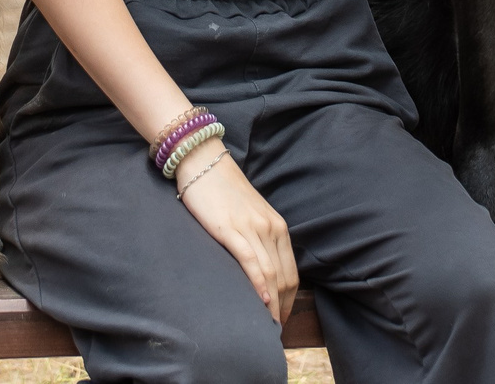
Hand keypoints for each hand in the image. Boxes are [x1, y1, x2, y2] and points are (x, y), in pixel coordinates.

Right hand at [174, 139, 298, 322]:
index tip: (281, 320)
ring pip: (270, 274)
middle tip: (273, 332)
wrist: (203, 162)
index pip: (291, 273)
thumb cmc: (223, 191)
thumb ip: (258, 239)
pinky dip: (258, 284)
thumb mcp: (250, 216)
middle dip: (282, 308)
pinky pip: (250, 261)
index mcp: (278, 227)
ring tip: (266, 326)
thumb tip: (259, 270)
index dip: (289, 301)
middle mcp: (271, 228)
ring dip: (272, 304)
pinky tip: (259, 301)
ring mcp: (252, 228)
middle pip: (285, 278)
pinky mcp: (231, 229)